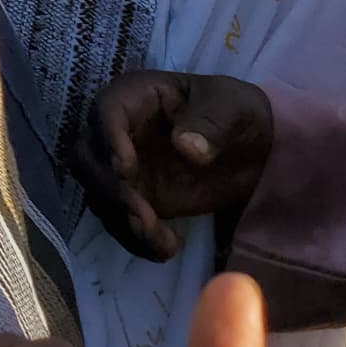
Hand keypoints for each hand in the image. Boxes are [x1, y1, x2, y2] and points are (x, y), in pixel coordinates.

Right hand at [76, 70, 273, 260]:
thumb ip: (211, 123)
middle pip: (89, 156)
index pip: (107, 110)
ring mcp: (125, 168)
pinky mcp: (137, 198)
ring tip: (164, 242)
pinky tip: (166, 250)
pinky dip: (135, 239)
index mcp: (137, 96)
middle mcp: (120, 131)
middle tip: (144, 217)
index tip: (126, 171)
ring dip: (122, 220)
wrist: (256, 150)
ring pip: (99, 193)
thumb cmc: (239, 114)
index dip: (109, 139)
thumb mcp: (233, 108)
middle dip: (109, 189)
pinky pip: (120, 220)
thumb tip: (185, 146)